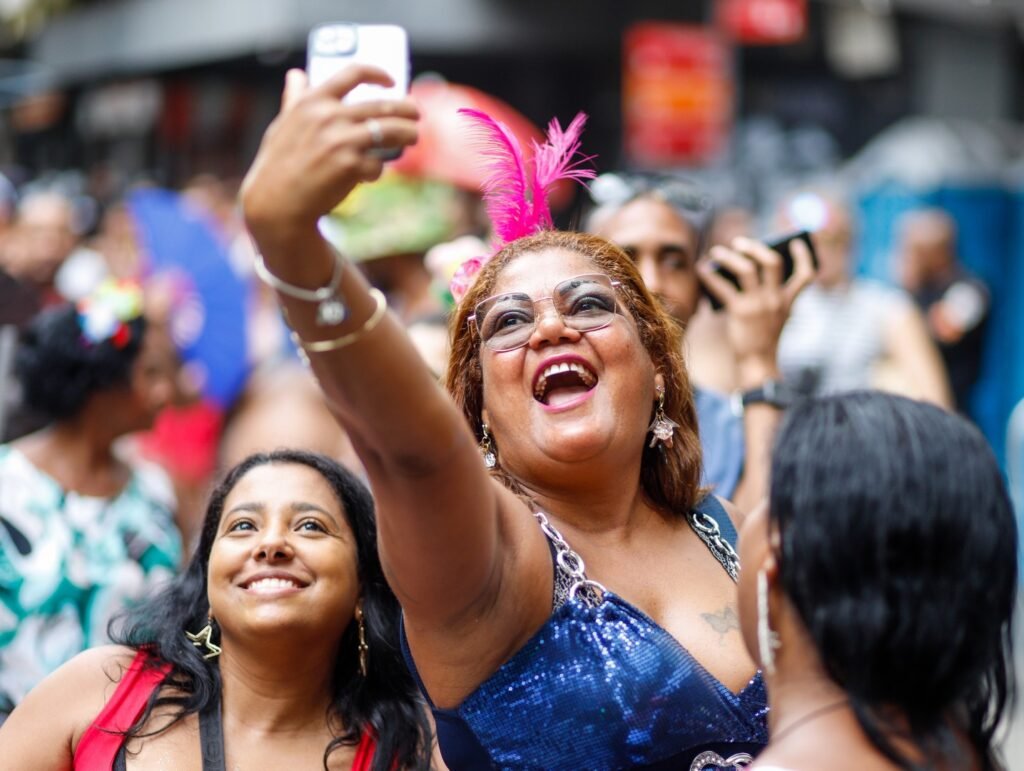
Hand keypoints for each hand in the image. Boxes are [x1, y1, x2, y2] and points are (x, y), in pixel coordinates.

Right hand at [241, 65, 419, 251]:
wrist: (277, 203)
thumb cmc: (278, 164)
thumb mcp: (282, 123)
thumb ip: (294, 98)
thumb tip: (297, 74)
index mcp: (313, 101)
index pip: (353, 73)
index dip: (378, 74)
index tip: (391, 81)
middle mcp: (329, 116)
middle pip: (382, 105)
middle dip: (406, 109)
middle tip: (416, 114)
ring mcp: (341, 141)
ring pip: (389, 131)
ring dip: (408, 133)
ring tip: (413, 137)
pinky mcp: (350, 166)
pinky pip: (377, 164)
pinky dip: (376, 170)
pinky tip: (369, 175)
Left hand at [697, 236, 814, 386]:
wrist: (756, 364)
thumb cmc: (760, 340)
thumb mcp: (771, 317)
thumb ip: (763, 296)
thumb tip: (735, 271)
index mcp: (787, 302)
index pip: (806, 275)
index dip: (803, 256)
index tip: (796, 242)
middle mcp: (776, 300)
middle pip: (771, 262)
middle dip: (755, 247)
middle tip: (739, 243)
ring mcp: (759, 304)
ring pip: (747, 268)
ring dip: (730, 256)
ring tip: (716, 252)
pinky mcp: (741, 311)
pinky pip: (723, 286)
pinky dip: (710, 275)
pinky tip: (702, 269)